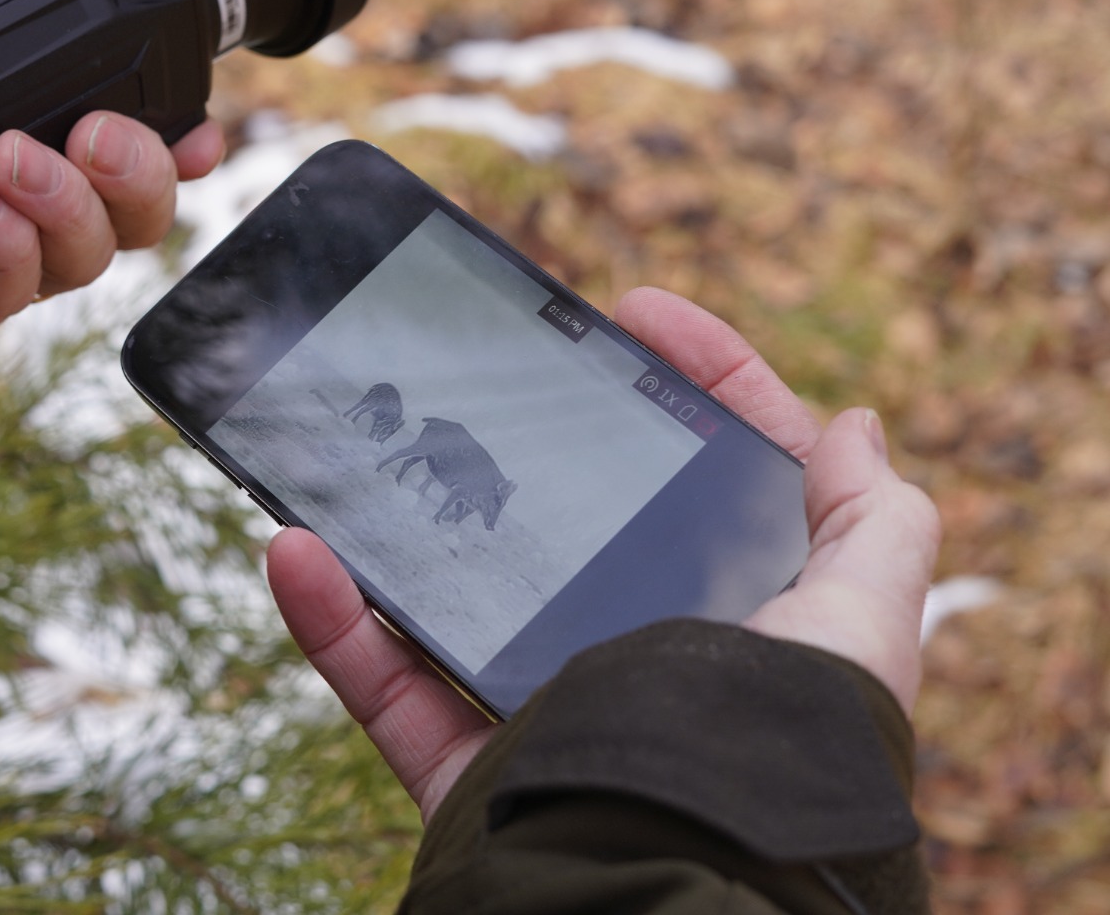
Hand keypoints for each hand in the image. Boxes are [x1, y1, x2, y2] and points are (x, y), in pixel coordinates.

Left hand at [0, 0, 225, 358]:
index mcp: (12, 114)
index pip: (124, 144)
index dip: (176, 143)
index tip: (197, 130)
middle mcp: (6, 190)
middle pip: (131, 215)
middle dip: (141, 176)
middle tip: (96, 134)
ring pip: (86, 261)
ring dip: (68, 206)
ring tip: (2, 159)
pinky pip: (7, 298)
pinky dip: (5, 245)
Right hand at [266, 285, 940, 822]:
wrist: (685, 880)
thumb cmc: (785, 751)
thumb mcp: (864, 626)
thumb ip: (873, 526)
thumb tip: (855, 426)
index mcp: (736, 617)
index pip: (719, 477)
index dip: (696, 382)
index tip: (635, 312)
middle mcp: (636, 656)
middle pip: (575, 525)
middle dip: (525, 444)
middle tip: (488, 373)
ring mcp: (540, 708)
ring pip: (454, 600)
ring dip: (394, 526)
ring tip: (358, 445)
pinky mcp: (464, 767)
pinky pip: (382, 685)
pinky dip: (331, 623)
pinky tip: (296, 551)